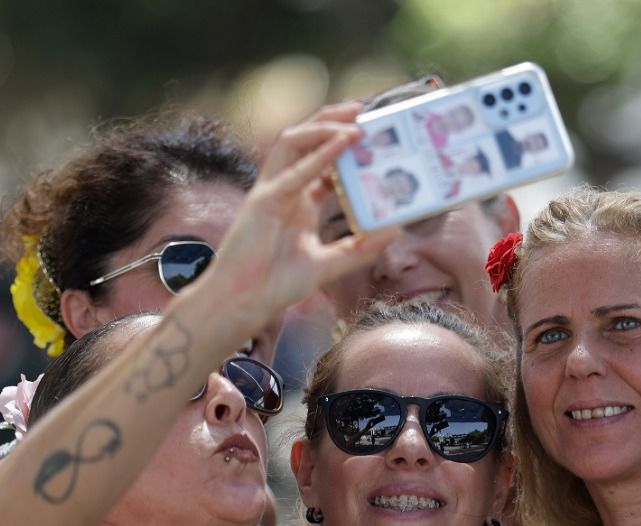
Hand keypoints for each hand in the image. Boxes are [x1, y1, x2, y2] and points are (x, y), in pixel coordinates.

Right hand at [204, 102, 399, 329]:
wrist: (244, 301)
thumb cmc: (277, 284)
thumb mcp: (329, 265)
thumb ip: (361, 249)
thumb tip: (396, 230)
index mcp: (299, 201)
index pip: (323, 162)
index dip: (345, 145)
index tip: (373, 134)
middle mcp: (285, 189)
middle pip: (307, 141)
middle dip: (334, 120)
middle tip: (367, 108)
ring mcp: (271, 191)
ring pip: (294, 142)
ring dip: (324, 125)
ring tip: (355, 116)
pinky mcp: (263, 202)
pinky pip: (294, 172)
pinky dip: (319, 155)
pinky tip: (343, 141)